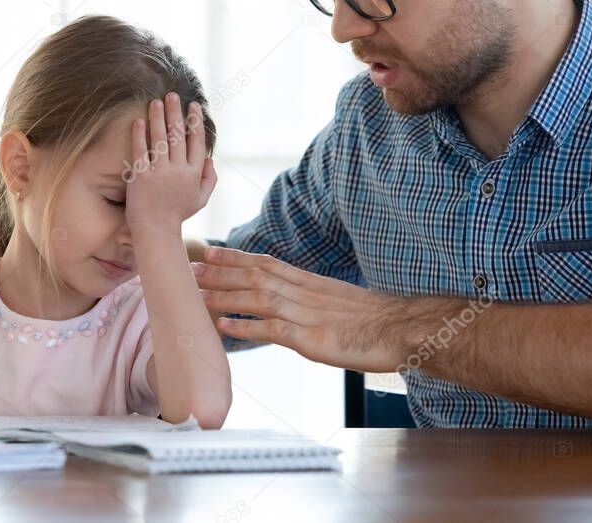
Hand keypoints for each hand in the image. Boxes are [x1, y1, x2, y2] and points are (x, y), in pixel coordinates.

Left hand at [125, 93, 216, 236]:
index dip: (195, 121)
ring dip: (158, 117)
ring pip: (160, 138)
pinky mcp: (141, 176)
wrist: (155, 231)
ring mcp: (159, 172)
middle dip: (176, 112)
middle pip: (178, 135)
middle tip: (173, 95)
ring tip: (156, 101)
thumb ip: (210, 179)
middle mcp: (179, 170)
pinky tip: (140, 121)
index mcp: (194, 173)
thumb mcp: (201, 200)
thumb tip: (210, 158)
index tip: (193, 106)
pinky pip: (141, 150)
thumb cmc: (177, 214)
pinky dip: (140, 135)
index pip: (197, 141)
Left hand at [195, 247, 421, 372]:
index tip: (210, 252)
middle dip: (219, 272)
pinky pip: (272, 330)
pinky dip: (245, 326)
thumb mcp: (337, 302)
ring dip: (223, 296)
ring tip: (195, 295)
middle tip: (188, 268)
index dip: (235, 257)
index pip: (265, 263)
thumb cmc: (374, 321)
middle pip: (254, 276)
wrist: (403, 329)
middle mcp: (303, 292)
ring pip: (256, 297)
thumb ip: (311, 300)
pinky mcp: (310, 338)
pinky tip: (223, 327)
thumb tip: (291, 303)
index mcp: (309, 282)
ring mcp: (306, 314)